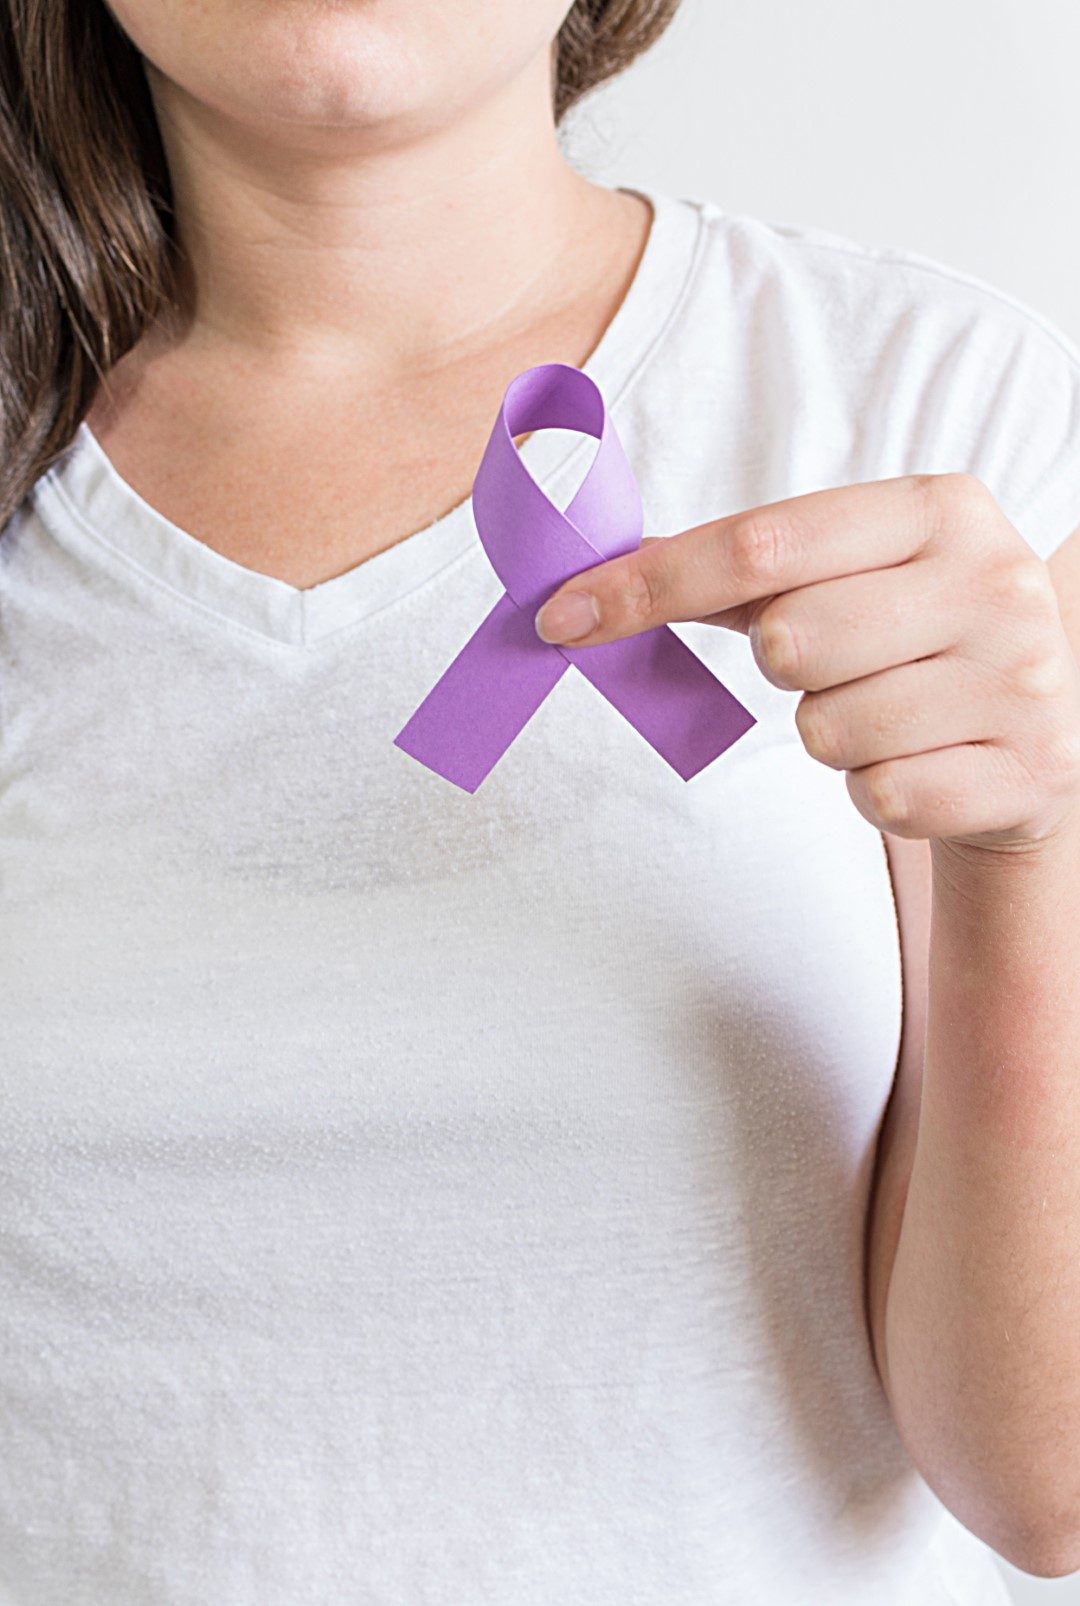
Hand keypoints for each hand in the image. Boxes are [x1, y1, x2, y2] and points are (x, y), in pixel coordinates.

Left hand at [533, 474, 1079, 853]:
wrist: (1037, 738)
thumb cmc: (909, 644)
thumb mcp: (844, 578)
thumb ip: (732, 569)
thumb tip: (591, 578)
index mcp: (939, 508)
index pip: (760, 544)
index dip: (648, 586)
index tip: (560, 618)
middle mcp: (995, 581)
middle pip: (789, 641)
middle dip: (783, 668)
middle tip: (834, 665)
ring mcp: (1025, 680)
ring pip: (829, 730)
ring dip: (832, 736)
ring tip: (888, 715)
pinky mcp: (1032, 772)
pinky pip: (883, 798)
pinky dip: (878, 792)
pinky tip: (922, 763)